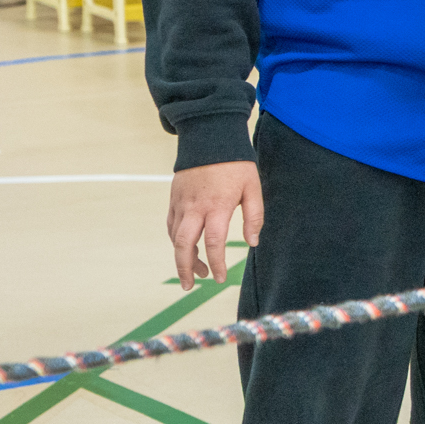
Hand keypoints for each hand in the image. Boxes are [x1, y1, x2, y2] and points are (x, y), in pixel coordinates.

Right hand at [167, 161, 262, 289]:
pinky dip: (176, 240)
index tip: (220, 279)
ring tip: (196, 272)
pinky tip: (186, 248)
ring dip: (182, 257)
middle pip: (183, 245)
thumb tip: (253, 243)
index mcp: (217, 206)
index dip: (216, 263)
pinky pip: (170, 225)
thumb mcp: (253, 188)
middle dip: (186, 269)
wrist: (209, 138)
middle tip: (192, 286)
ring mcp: (180, 203)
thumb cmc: (236, 165)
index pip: (213, 242)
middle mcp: (194, 207)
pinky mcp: (173, 198)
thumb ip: (254, 217)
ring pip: (174, 237)